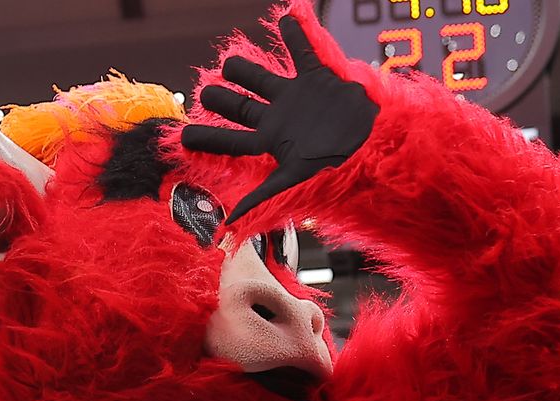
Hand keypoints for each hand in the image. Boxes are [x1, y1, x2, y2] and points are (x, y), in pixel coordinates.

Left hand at [180, 15, 377, 223]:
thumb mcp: (295, 180)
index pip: (231, 142)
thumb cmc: (339, 165)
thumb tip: (229, 221)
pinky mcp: (319, 79)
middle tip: (205, 92)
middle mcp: (279, 118)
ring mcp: (297, 98)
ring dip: (243, 68)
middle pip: (241, 107)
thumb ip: (261, 195)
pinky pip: (304, 52)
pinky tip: (286, 17)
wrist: (376, 145)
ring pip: (261, 78)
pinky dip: (295, 33)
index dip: (206, 138)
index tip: (183, 137)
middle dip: (221, 99)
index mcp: (271, 142)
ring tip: (228, 62)